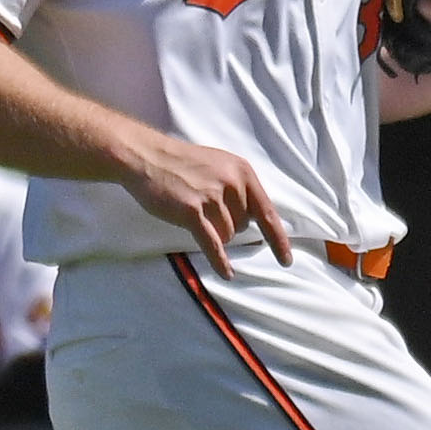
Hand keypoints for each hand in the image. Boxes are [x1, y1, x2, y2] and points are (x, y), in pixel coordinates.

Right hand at [118, 129, 293, 274]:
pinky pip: (212, 244)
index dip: (278, 240)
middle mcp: (232, 183)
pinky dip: (220, 260)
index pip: (267, 213)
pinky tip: (227, 273)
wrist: (145, 156)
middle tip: (203, 207)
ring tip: (193, 212)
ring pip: (227, 235)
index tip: (285, 259)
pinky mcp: (191, 210)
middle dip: (227, 225)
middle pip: (243, 226)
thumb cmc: (182, 164)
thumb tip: (256, 219)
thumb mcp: (220, 166)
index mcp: (243, 172)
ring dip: (213, 232)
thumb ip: (240, 188)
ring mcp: (211, 197)